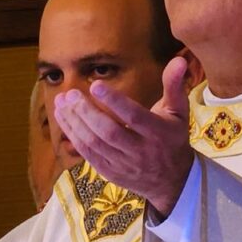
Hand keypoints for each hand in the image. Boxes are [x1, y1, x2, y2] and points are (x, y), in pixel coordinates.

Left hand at [53, 57, 193, 216]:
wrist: (172, 181)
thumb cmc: (173, 139)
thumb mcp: (179, 112)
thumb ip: (174, 85)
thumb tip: (179, 60)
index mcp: (158, 133)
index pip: (134, 116)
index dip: (114, 101)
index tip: (95, 85)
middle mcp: (141, 150)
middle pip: (109, 131)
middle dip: (86, 112)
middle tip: (70, 93)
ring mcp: (124, 164)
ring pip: (94, 144)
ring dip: (75, 123)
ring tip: (62, 102)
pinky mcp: (110, 173)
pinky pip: (87, 154)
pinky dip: (73, 136)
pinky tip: (64, 118)